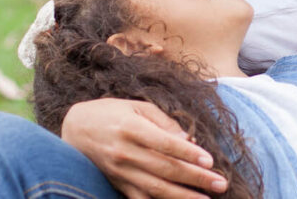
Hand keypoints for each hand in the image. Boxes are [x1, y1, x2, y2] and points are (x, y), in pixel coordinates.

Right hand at [61, 98, 227, 197]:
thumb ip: (164, 122)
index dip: (189, 153)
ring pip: (155, 188)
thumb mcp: (137, 106)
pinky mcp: (118, 184)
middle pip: (166, 169)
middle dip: (196, 178)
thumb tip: (189, 139)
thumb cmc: (111, 112)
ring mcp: (120, 172)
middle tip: (220, 184)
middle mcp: (126, 152)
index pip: (165, 144)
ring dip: (183, 196)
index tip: (210, 161)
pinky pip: (140, 198)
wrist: (76, 128)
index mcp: (132, 128)